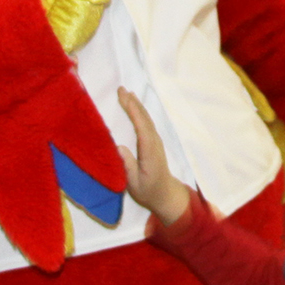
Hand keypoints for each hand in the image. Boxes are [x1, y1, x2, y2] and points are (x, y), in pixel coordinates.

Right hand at [116, 87, 191, 226]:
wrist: (166, 194)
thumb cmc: (148, 191)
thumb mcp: (134, 184)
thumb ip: (127, 166)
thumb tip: (118, 147)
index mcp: (149, 152)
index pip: (142, 128)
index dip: (134, 112)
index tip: (124, 98)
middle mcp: (154, 143)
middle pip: (144, 119)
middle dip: (133, 103)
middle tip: (121, 89)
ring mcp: (156, 141)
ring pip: (146, 119)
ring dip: (136, 105)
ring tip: (126, 93)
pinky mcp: (154, 142)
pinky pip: (146, 123)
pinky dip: (140, 112)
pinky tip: (134, 106)